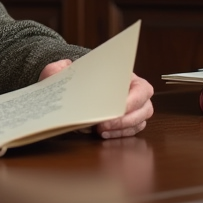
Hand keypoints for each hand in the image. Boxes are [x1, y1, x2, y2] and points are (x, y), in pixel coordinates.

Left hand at [38, 62, 153, 138]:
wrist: (73, 87)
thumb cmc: (75, 77)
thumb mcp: (62, 71)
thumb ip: (58, 68)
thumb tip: (61, 68)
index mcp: (126, 76)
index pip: (142, 88)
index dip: (134, 100)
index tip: (117, 109)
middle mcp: (134, 93)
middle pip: (144, 109)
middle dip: (125, 120)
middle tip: (104, 125)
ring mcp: (132, 109)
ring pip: (139, 122)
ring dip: (122, 129)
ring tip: (101, 131)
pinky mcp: (125, 123)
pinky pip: (130, 131)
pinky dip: (118, 135)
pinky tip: (102, 134)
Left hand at [95, 74, 153, 138]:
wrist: (112, 83)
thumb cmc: (112, 78)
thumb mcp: (111, 76)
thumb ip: (109, 83)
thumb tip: (97, 94)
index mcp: (143, 87)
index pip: (139, 97)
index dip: (126, 105)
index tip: (111, 110)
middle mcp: (146, 101)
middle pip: (140, 114)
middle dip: (120, 121)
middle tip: (103, 123)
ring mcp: (143, 114)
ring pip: (137, 125)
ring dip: (119, 130)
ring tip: (102, 129)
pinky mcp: (137, 124)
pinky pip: (131, 132)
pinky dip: (118, 134)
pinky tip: (106, 133)